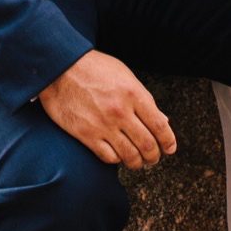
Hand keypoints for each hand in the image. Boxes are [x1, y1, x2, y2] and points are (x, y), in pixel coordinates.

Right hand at [38, 50, 176, 169]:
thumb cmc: (94, 68)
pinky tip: (118, 155)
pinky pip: (109, 157)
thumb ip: (144, 98)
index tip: (170, 148)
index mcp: (134, 93)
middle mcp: (121, 112)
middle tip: (154, 158)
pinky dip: (117, 160)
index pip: (160, 126)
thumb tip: (162, 120)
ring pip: (130, 156)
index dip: (168, 141)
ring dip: (138, 162)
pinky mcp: (87, 135)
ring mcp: (103, 125)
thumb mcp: (124, 75)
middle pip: (147, 145)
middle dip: (154, 156)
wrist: (60, 68)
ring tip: (138, 161)